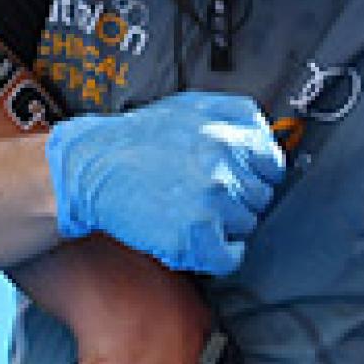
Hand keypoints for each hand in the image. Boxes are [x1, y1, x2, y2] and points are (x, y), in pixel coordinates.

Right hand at [45, 91, 286, 274]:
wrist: (90, 167)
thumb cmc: (137, 139)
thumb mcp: (191, 105)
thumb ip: (236, 116)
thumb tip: (270, 137)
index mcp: (228, 132)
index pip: (273, 165)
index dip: (253, 175)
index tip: (235, 180)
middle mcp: (224, 163)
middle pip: (260, 198)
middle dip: (236, 200)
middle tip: (201, 195)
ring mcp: (211, 200)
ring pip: (245, 227)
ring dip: (223, 226)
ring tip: (189, 212)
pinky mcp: (195, 233)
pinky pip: (230, 257)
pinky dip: (217, 255)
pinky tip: (195, 239)